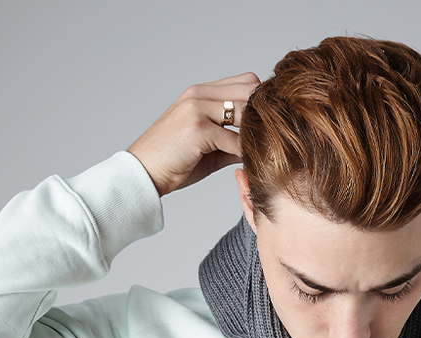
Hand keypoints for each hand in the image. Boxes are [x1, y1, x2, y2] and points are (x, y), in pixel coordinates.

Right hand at [127, 73, 260, 196]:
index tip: (272, 124)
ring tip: (265, 151)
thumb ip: (232, 141)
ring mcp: (197, 108)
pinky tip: (251, 164)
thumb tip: (257, 147)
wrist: (144, 172)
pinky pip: (234, 140)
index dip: (261, 102)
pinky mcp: (198, 128)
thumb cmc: (174, 162)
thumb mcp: (207, 147)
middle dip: (264, 115)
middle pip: (249, 91)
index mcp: (201, 93)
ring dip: (257, 133)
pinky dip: (245, 154)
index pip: (246, 82)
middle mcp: (199, 94)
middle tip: (276, 138)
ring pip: (244, 112)